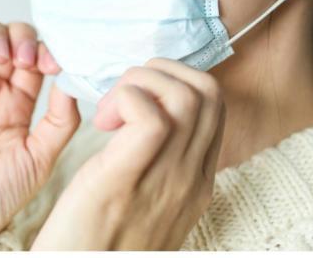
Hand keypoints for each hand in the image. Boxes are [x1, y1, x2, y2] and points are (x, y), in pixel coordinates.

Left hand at [30, 58, 225, 249]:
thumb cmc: (99, 242)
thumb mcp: (148, 203)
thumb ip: (161, 166)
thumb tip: (148, 120)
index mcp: (197, 182)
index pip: (214, 106)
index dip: (176, 82)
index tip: (138, 96)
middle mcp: (192, 179)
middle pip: (207, 91)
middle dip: (161, 72)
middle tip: (122, 96)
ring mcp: (167, 181)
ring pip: (185, 95)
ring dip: (139, 83)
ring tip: (109, 110)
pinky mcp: (126, 180)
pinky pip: (149, 116)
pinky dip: (124, 100)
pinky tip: (100, 123)